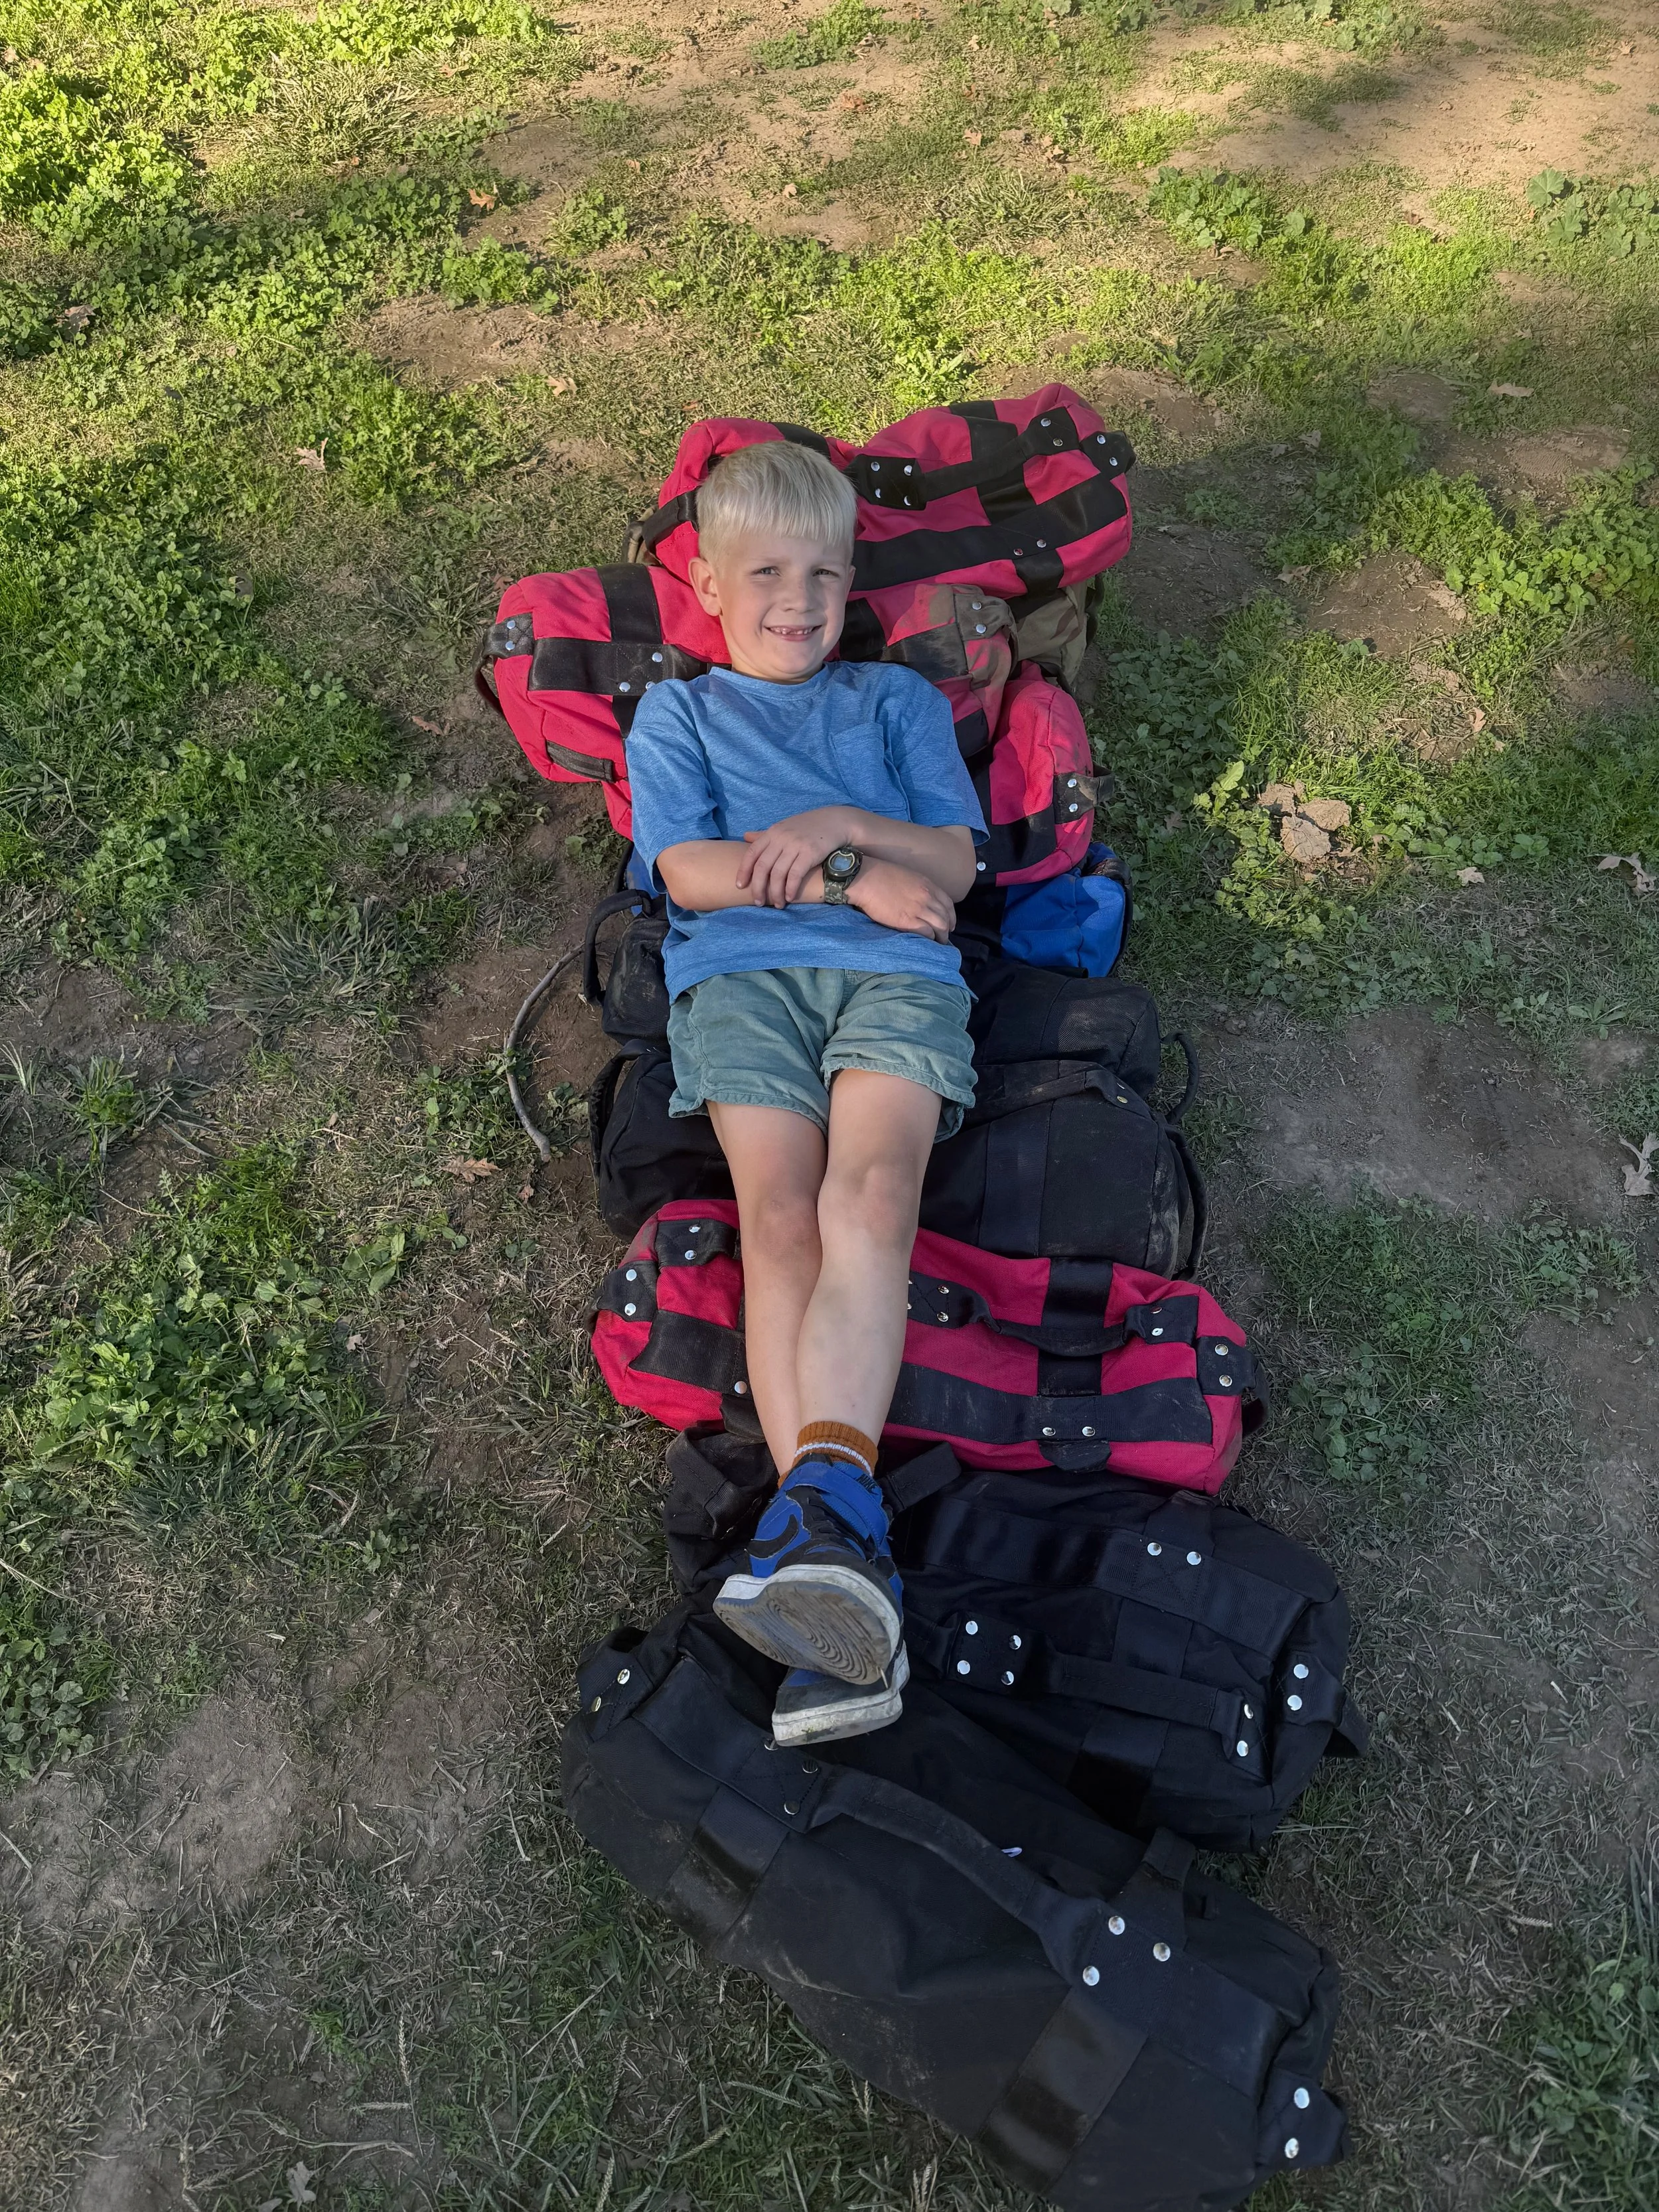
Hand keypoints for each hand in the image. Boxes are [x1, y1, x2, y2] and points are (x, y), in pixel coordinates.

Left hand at [736, 808, 852, 906]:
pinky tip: (790, 897)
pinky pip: (795, 875)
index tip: (740, 886)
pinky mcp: (810, 853)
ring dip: (775, 892)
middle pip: (762, 867)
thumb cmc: (807, 827)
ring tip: (777, 904)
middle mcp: (781, 838)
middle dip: (758, 887)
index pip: (751, 853)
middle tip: (758, 902)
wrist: (835, 821)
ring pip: (778, 873)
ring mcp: (795, 845)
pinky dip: (791, 888)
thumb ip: (765, 834)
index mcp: (772, 833)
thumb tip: (746, 836)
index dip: (744, 871)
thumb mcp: (784, 827)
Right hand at [848, 856, 956, 940]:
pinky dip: (929, 940)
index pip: (948, 904)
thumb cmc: (881, 875)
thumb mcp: (908, 876)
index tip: (949, 925)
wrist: (866, 879)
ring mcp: (918, 909)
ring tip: (936, 944)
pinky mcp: (907, 921)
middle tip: (943, 938)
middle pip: (945, 917)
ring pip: (939, 927)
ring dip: (940, 938)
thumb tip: (921, 900)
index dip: (951, 917)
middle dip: (946, 930)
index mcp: (927, 885)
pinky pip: (926, 933)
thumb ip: (919, 888)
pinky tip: (926, 943)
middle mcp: (927, 897)